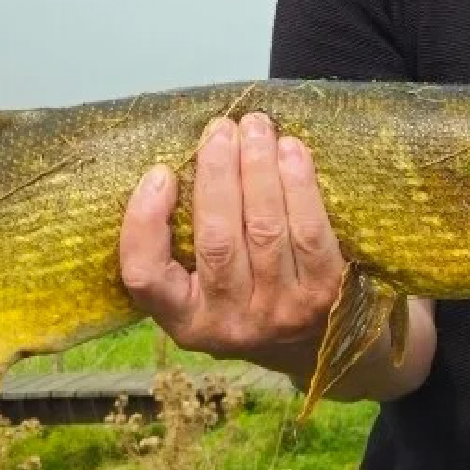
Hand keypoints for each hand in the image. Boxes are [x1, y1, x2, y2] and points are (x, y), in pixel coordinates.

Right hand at [118, 111, 346, 367]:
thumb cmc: (245, 295)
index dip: (145, 222)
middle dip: (217, 173)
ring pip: (264, 229)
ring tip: (256, 128)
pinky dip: (299, 185)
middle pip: (216, 240)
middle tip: (220, 129)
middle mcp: (230, 324)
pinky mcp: (324, 295)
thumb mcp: (200, 289)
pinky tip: (291, 152)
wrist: (314, 342)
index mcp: (185, 321)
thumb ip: (182, 243)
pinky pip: (309, 231)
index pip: (146, 276)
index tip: (160, 173)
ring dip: (259, 168)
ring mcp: (280, 312)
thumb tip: (183, 162)